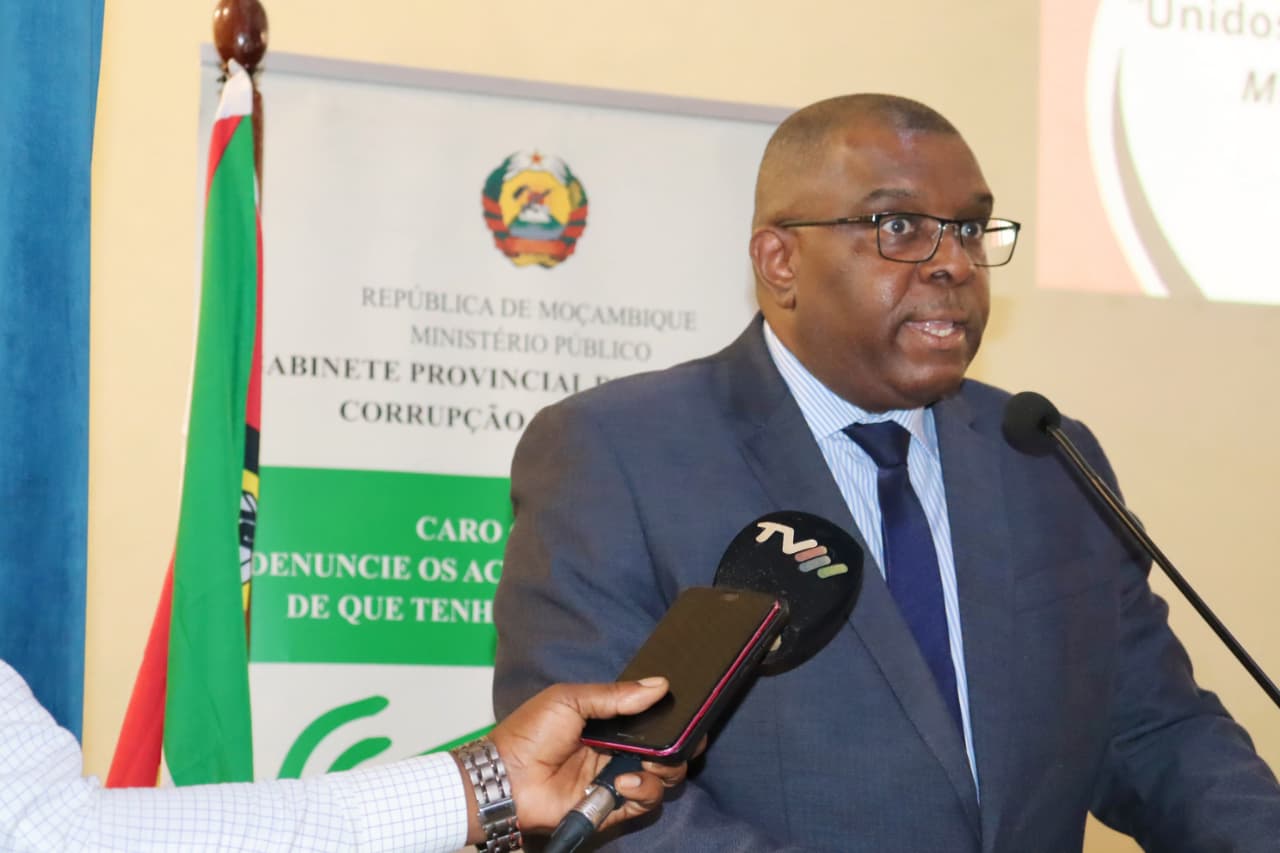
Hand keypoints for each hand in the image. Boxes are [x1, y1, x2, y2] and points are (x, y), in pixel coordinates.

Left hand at [486, 678, 686, 835]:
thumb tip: (660, 685)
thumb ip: (616, 695)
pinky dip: (643, 791)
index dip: (672, 716)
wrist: (507, 776)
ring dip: (664, 769)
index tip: (688, 711)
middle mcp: (618, 751)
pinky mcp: (612, 807)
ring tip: (645, 763)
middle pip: (667, 749)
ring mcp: (616, 779)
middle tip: (674, 739)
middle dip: (679, 744)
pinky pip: (644, 802)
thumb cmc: (530, 732)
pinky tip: (624, 782)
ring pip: (663, 777)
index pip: (652, 719)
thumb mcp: (571, 699)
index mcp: (610, 722)